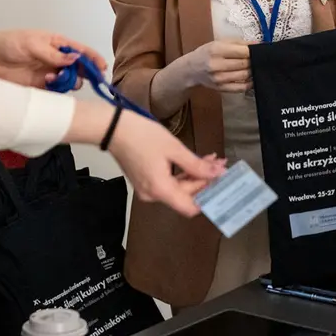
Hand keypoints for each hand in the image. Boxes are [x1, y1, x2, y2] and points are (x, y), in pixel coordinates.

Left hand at [0, 30, 106, 88]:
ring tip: (52, 79)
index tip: (102, 68)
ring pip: (68, 82)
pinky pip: (54, 93)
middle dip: (82, 74)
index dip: (93, 59)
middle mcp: (55, 60)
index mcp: (56, 44)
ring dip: (66, 82)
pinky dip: (56, 91)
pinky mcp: (38, 88)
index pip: (80, 52)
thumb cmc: (8, 43)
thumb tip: (75, 60)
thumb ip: (53, 54)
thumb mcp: (32, 43)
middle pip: (78, 69)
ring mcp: (47, 74)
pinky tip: (47, 85)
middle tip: (74, 77)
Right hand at [106, 113, 226, 216]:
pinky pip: (167, 182)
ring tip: (212, 159)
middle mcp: (153, 195)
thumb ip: (196, 165)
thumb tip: (218, 174)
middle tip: (221, 164)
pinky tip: (194, 160)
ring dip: (195, 175)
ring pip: (178, 188)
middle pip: (185, 196)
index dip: (208, 198)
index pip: (189, 208)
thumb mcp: (174, 148)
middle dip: (205, 180)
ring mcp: (147, 189)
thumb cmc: (143, 136)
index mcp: (161, 190)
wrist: (112, 128)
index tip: (222, 183)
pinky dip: (182, 173)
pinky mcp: (144, 180)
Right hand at [181, 40, 252, 92]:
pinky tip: (250, 78)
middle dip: (253, 61)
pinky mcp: (221, 88)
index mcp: (217, 50)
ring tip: (251, 66)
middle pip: (245, 63)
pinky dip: (249, 83)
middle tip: (255, 58)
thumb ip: (239, 42)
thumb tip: (257, 44)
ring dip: (252, 71)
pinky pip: (241, 87)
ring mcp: (219, 78)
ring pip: (245, 75)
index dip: (254, 51)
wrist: (191, 69)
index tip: (257, 50)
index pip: (243, 51)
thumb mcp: (219, 42)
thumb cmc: (206, 53)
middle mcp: (217, 64)